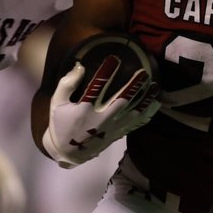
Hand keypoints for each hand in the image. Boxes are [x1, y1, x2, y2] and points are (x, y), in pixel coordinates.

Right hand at [42, 58, 160, 167]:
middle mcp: (101, 120)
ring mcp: (111, 129)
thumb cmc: (61, 125)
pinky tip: (155, 104)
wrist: (68, 153)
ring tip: (155, 86)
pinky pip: (136, 124)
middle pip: (122, 101)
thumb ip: (67, 84)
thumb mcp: (57, 104)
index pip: (97, 87)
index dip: (106, 72)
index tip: (115, 58)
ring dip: (145, 99)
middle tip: (143, 73)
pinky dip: (147, 114)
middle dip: (133, 86)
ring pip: (133, 113)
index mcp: (84, 110)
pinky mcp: (117, 134)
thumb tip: (80, 66)